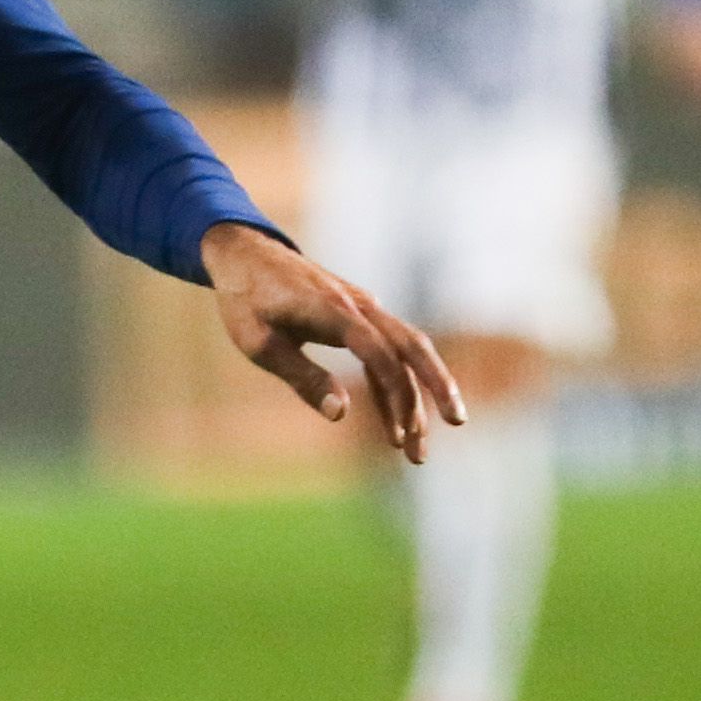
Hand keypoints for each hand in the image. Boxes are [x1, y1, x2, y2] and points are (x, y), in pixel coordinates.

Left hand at [200, 220, 465, 462]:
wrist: (244, 253)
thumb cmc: (245, 299)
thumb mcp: (258, 342)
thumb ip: (301, 376)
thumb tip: (340, 414)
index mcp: (333, 310)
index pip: (380, 352)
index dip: (395, 393)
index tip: (399, 435)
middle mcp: (358, 305)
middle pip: (412, 345)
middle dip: (436, 387)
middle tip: (457, 423)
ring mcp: (362, 307)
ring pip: (405, 350)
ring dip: (417, 395)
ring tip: (416, 447)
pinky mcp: (358, 315)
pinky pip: (386, 351)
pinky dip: (393, 384)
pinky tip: (394, 421)